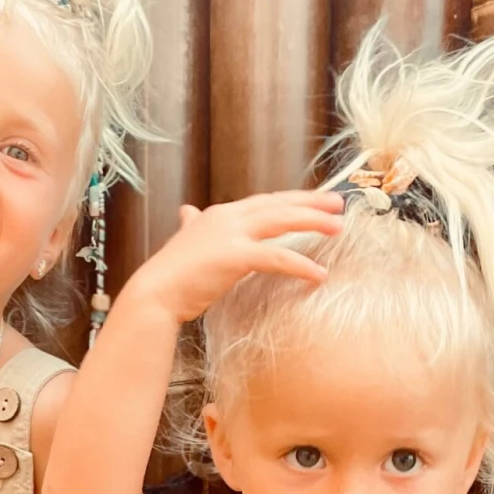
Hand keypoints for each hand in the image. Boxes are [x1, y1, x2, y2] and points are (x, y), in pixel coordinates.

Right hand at [127, 191, 344, 324]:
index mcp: (219, 215)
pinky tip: (319, 273)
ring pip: (282, 222)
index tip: (315, 200)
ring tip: (338, 227)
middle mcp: (228, 218)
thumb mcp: (185, 242)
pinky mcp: (235, 256)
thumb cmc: (171, 276)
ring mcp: (231, 235)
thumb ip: (192, 226)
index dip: (291, 200)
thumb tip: (187, 212)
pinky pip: (277, 257)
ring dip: (313, 222)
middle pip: (278, 204)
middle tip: (338, 203)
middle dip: (311, 202)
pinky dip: (300, 264)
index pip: (264, 202)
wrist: (155, 293)